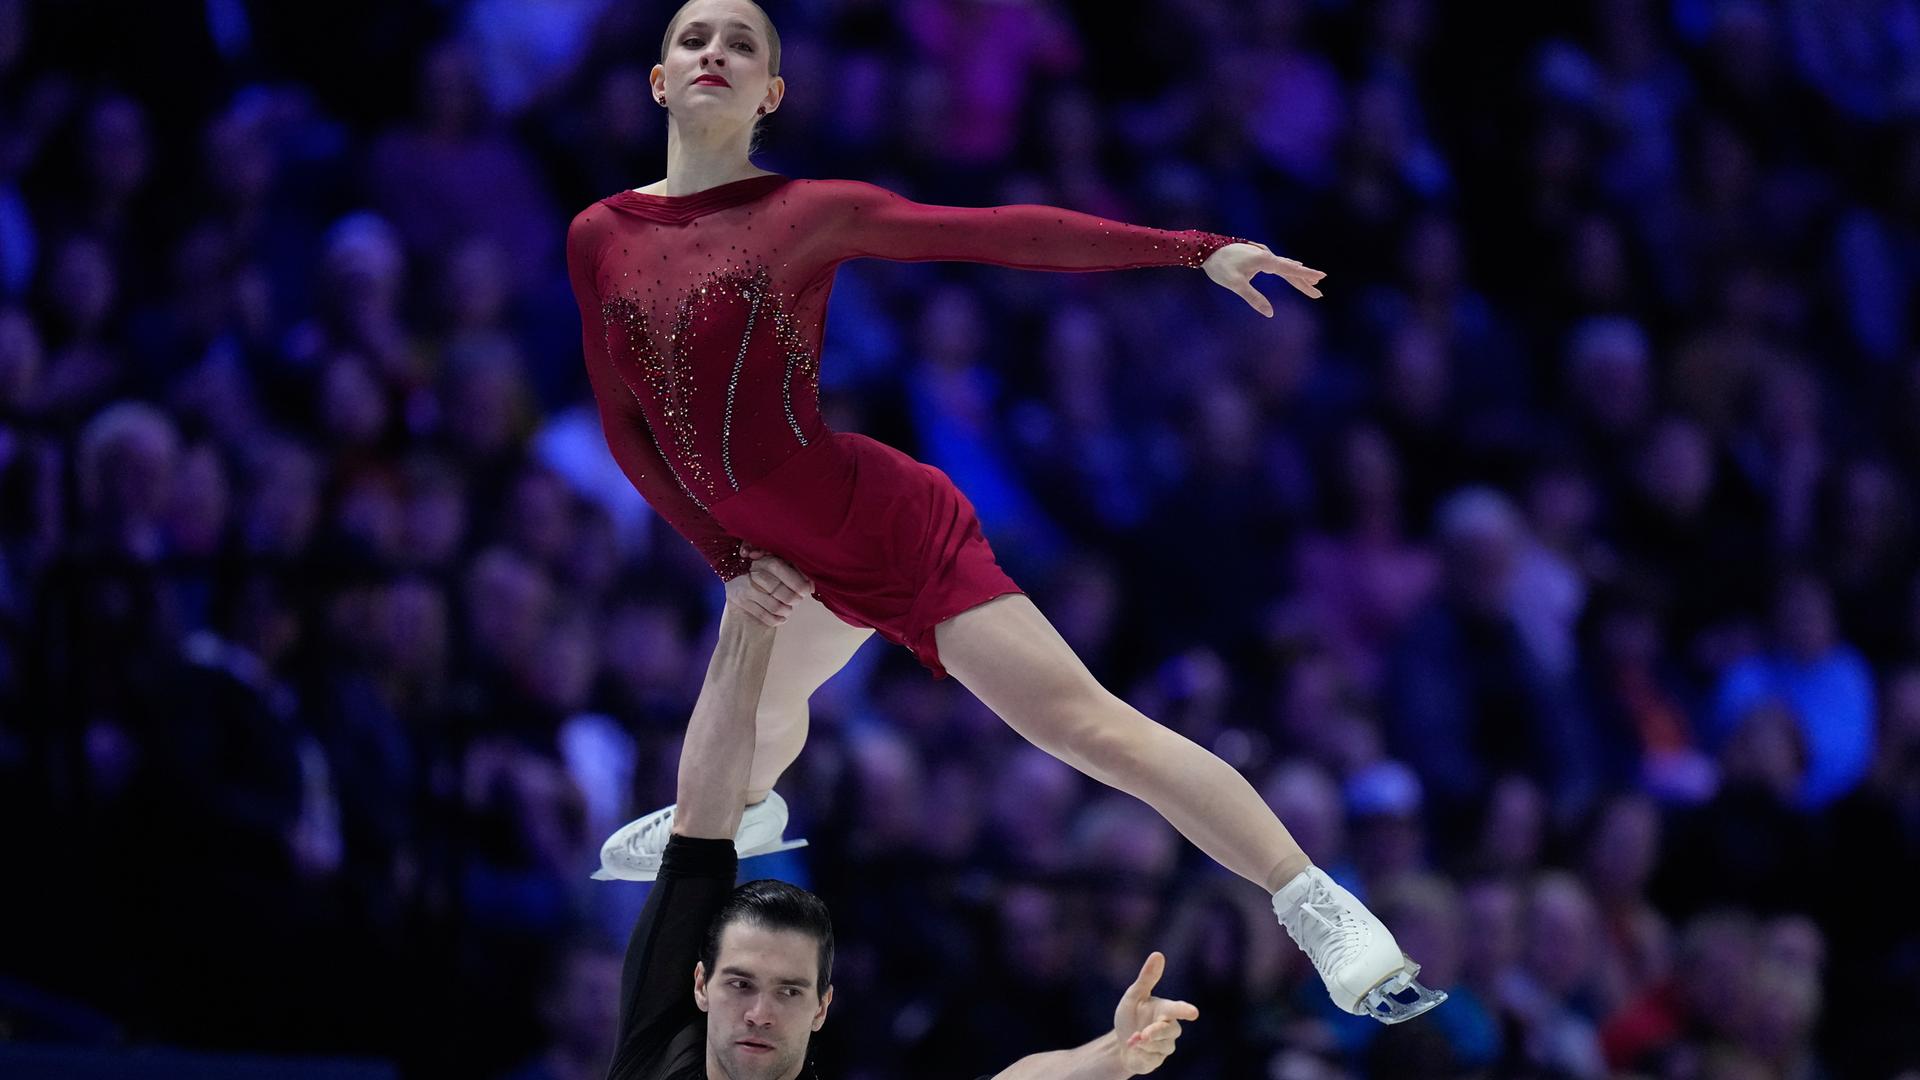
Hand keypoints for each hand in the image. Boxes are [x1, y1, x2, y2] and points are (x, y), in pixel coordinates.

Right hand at [723, 543, 815, 625]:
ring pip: (775, 606)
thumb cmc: (763, 570)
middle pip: (781, 592)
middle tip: (798, 599)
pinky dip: (777, 620)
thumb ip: (795, 571)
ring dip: (787, 610)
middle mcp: (754, 574)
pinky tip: (781, 617)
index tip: (807, 590)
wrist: (735, 577)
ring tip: (789, 608)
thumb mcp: (777, 564)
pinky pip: (764, 616)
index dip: (798, 582)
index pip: (782, 570)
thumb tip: (811, 587)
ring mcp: (746, 589)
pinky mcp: (742, 602)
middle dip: (795, 599)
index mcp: (764, 561)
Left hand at [1112, 952, 1197, 1074]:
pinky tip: (1134, 1050)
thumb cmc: (1131, 1015)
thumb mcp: (1134, 996)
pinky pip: (1151, 1058)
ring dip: (1143, 1044)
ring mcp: (1165, 1045)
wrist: (1121, 1043)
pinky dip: (1139, 1054)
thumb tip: (1158, 954)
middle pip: (1170, 1030)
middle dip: (1156, 1033)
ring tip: (1132, 1040)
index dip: (1185, 1010)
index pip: (1178, 1009)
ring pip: (1160, 1046)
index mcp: (1165, 1009)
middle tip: (1143, 1035)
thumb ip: (1147, 978)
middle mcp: (1169, 1027)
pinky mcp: (1157, 1060)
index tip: (1192, 1012)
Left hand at [1203, 241, 1324, 315]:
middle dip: (1304, 281)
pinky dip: (1286, 269)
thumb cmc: (1220, 267)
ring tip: (1312, 282)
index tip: (1321, 277)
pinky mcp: (1256, 255)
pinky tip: (1291, 267)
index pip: (1289, 270)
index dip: (1305, 275)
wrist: (1206, 250)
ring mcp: (1261, 254)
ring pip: (1284, 267)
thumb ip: (1253, 299)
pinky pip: (1277, 263)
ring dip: (1296, 275)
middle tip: (1319, 292)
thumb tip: (1270, 313)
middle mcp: (1266, 255)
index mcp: (1264, 260)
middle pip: (1290, 270)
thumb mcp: (1236, 285)